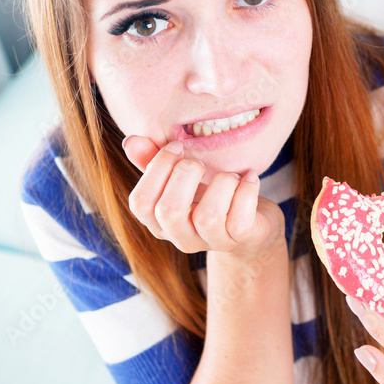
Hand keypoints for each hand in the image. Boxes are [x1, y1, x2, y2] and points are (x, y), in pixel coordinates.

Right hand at [121, 135, 284, 257]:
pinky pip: (240, 219)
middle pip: (169, 211)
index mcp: (159, 222)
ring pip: (208, 217)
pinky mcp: (241, 239)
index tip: (177, 146)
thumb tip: (130, 141)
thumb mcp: (181, 178)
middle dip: (185, 174)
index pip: (140, 202)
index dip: (156, 168)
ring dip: (221, 183)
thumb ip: (153, 161)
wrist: (253, 225)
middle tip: (200, 163)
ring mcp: (212, 242)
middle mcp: (181, 237)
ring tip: (229, 176)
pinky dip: (246, 190)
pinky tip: (249, 178)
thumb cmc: (210, 196)